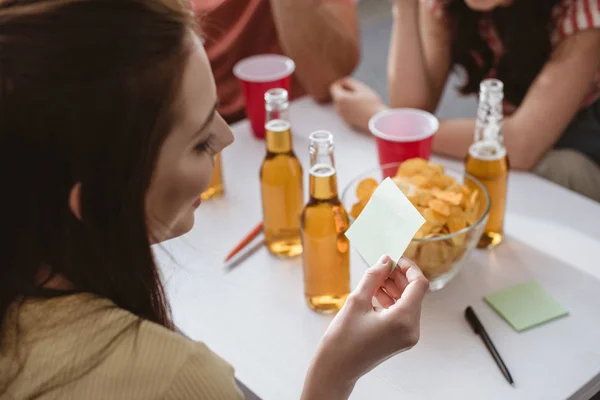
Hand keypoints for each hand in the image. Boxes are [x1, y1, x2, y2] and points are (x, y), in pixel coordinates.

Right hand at [303, 256, 428, 398]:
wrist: (336, 368)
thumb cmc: (342, 339)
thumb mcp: (356, 301)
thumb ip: (374, 277)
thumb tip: (385, 260)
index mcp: (403, 320)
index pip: (419, 285)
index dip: (409, 267)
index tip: (395, 258)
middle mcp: (411, 330)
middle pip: (415, 293)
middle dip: (400, 277)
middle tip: (382, 265)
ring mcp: (407, 337)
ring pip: (409, 302)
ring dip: (395, 288)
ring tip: (376, 279)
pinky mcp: (401, 340)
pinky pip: (403, 313)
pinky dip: (393, 301)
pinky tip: (376, 293)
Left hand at [330, 77, 387, 132]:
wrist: (378, 121)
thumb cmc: (372, 104)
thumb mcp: (362, 88)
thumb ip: (350, 82)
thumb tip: (344, 81)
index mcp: (341, 99)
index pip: (334, 87)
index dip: (341, 82)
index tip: (349, 83)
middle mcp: (339, 108)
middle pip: (337, 95)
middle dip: (344, 91)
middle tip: (357, 91)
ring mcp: (342, 116)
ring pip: (341, 103)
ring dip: (347, 99)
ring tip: (360, 100)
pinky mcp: (347, 121)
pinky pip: (345, 111)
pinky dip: (349, 107)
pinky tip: (360, 107)